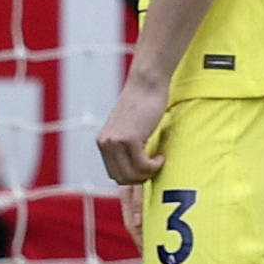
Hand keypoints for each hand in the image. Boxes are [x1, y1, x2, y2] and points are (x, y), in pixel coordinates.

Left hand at [97, 72, 169, 187]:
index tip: (147, 168)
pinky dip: (154, 165)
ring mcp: (115, 142)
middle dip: (141, 178)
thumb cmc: (144, 104)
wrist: (147, 85)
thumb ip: (124, 145)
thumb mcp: (128, 128)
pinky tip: (160, 156)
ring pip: (131, 175)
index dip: (133, 176)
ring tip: (158, 160)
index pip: (114, 174)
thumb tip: (134, 169)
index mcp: (103, 142)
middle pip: (122, 178)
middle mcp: (105, 143)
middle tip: (154, 166)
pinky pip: (142, 165)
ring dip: (148, 173)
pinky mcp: (129, 139)